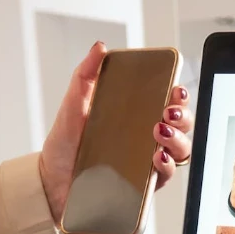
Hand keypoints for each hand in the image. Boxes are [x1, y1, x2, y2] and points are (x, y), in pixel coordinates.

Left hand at [39, 42, 195, 223]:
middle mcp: (146, 139)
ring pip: (180, 150)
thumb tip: (99, 47)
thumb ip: (86, 74)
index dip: (179, 96)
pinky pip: (166, 175)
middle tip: (167, 111)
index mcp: (136, 117)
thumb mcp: (74, 104)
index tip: (176, 90)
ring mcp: (147, 162)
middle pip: (181, 126)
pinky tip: (156, 156)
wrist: (51, 180)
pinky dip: (166, 165)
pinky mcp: (143, 186)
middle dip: (183, 116)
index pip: (168, 103)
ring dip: (178, 139)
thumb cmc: (65, 144)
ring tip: (159, 131)